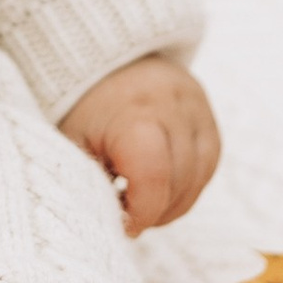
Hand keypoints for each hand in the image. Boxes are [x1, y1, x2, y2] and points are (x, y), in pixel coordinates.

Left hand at [57, 55, 219, 235]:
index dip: (142, 211)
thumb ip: (91, 183)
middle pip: (179, 181)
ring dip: (174, 202)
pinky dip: (188, 185)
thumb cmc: (83, 108)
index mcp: (134, 112)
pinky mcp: (208, 117)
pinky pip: (208, 165)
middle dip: (155, 210)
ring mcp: (196, 109)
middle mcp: (173, 106)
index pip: (154, 175)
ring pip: (199, 177)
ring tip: (144, 202)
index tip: (123, 223)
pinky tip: (163, 188)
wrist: (105, 58)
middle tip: (129, 215)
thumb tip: (112, 225)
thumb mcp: (74, 142)